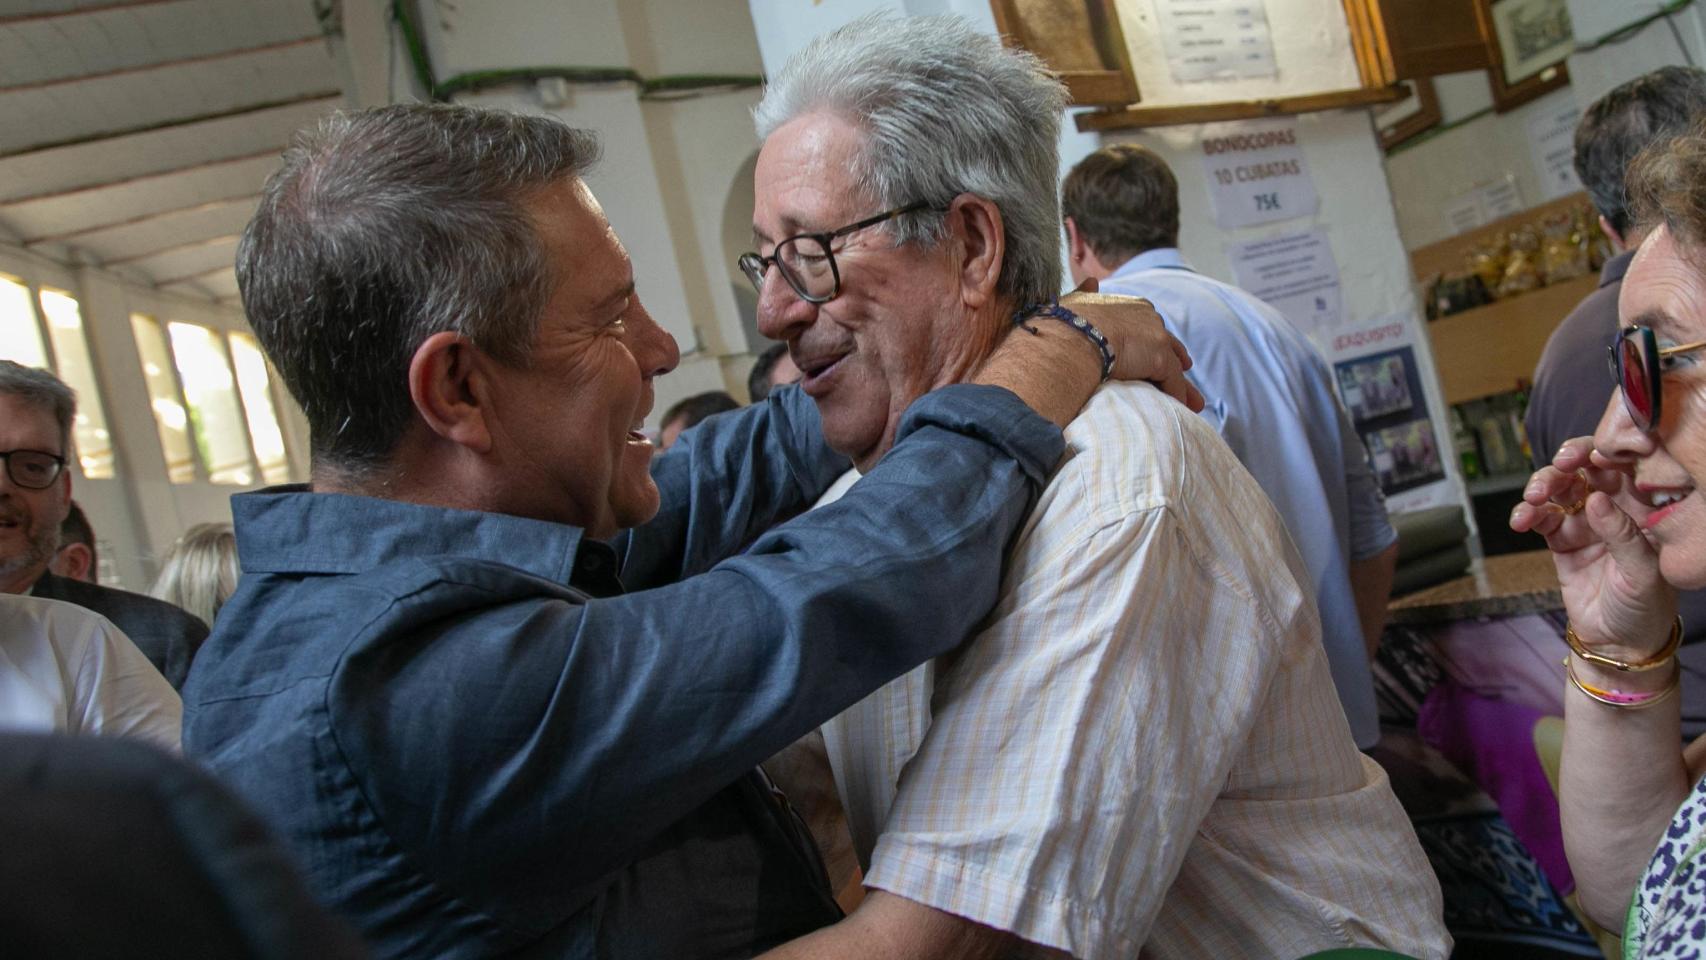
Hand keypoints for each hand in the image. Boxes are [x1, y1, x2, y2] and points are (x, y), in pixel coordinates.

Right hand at [1062, 281, 1203, 412]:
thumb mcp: (1076, 301)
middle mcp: (1149, 317)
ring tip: (1193, 403)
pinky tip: (1179, 410)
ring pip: (1174, 366)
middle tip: (1186, 369)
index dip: (1155, 339)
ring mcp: (1156, 338)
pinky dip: (1176, 397)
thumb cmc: (1065, 322)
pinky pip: (1173, 383)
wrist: (1071, 335)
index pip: (1150, 326)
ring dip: (1182, 386)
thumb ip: (1086, 292)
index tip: (1164, 349)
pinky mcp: (1160, 359)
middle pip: (1168, 344)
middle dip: (1177, 359)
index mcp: (1132, 306)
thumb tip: (1091, 281)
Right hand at [1509, 436, 1677, 659]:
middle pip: (1587, 469)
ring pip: (1560, 488)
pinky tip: (1521, 521)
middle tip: (1558, 467)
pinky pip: (1541, 517)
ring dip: (1542, 486)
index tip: (1593, 457)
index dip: (1608, 453)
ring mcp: (1584, 522)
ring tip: (1533, 499)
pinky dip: (1527, 514)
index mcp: (1644, 508)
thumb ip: (1622, 534)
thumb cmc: (1645, 607)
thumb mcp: (1643, 572)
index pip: (1626, 466)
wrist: (1619, 643)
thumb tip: (1594, 499)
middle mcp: (1613, 508)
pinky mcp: (1560, 540)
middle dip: (1568, 462)